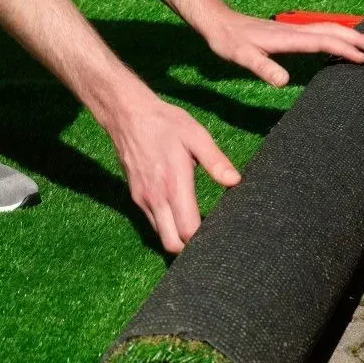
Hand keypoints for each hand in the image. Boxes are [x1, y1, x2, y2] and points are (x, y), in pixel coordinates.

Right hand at [104, 94, 240, 253]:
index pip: (188, 231)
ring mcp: (142, 200)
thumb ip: (216, 161)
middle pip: (171, 244)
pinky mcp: (135, 197)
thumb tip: (235, 181)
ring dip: (176, 237)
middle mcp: (156, 198)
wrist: (129, 115)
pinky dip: (165, 226)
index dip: (203, 239)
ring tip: (195, 226)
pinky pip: (152, 222)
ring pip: (160, 235)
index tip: (218, 233)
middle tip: (207, 236)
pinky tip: (178, 213)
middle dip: (189, 246)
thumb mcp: (196, 135)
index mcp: (174, 185)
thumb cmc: (166, 123)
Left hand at [202, 8, 363, 85]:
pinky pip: (319, 32)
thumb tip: (282, 82)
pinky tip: (337, 42)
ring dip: (350, 35)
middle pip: (333, 31)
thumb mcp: (241, 57)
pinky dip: (335, 35)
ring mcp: (292, 30)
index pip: (324, 41)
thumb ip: (262, 67)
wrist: (217, 21)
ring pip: (328, 29)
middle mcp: (294, 31)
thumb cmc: (228, 40)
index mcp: (288, 38)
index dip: (345, 49)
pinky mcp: (288, 32)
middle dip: (358, 39)